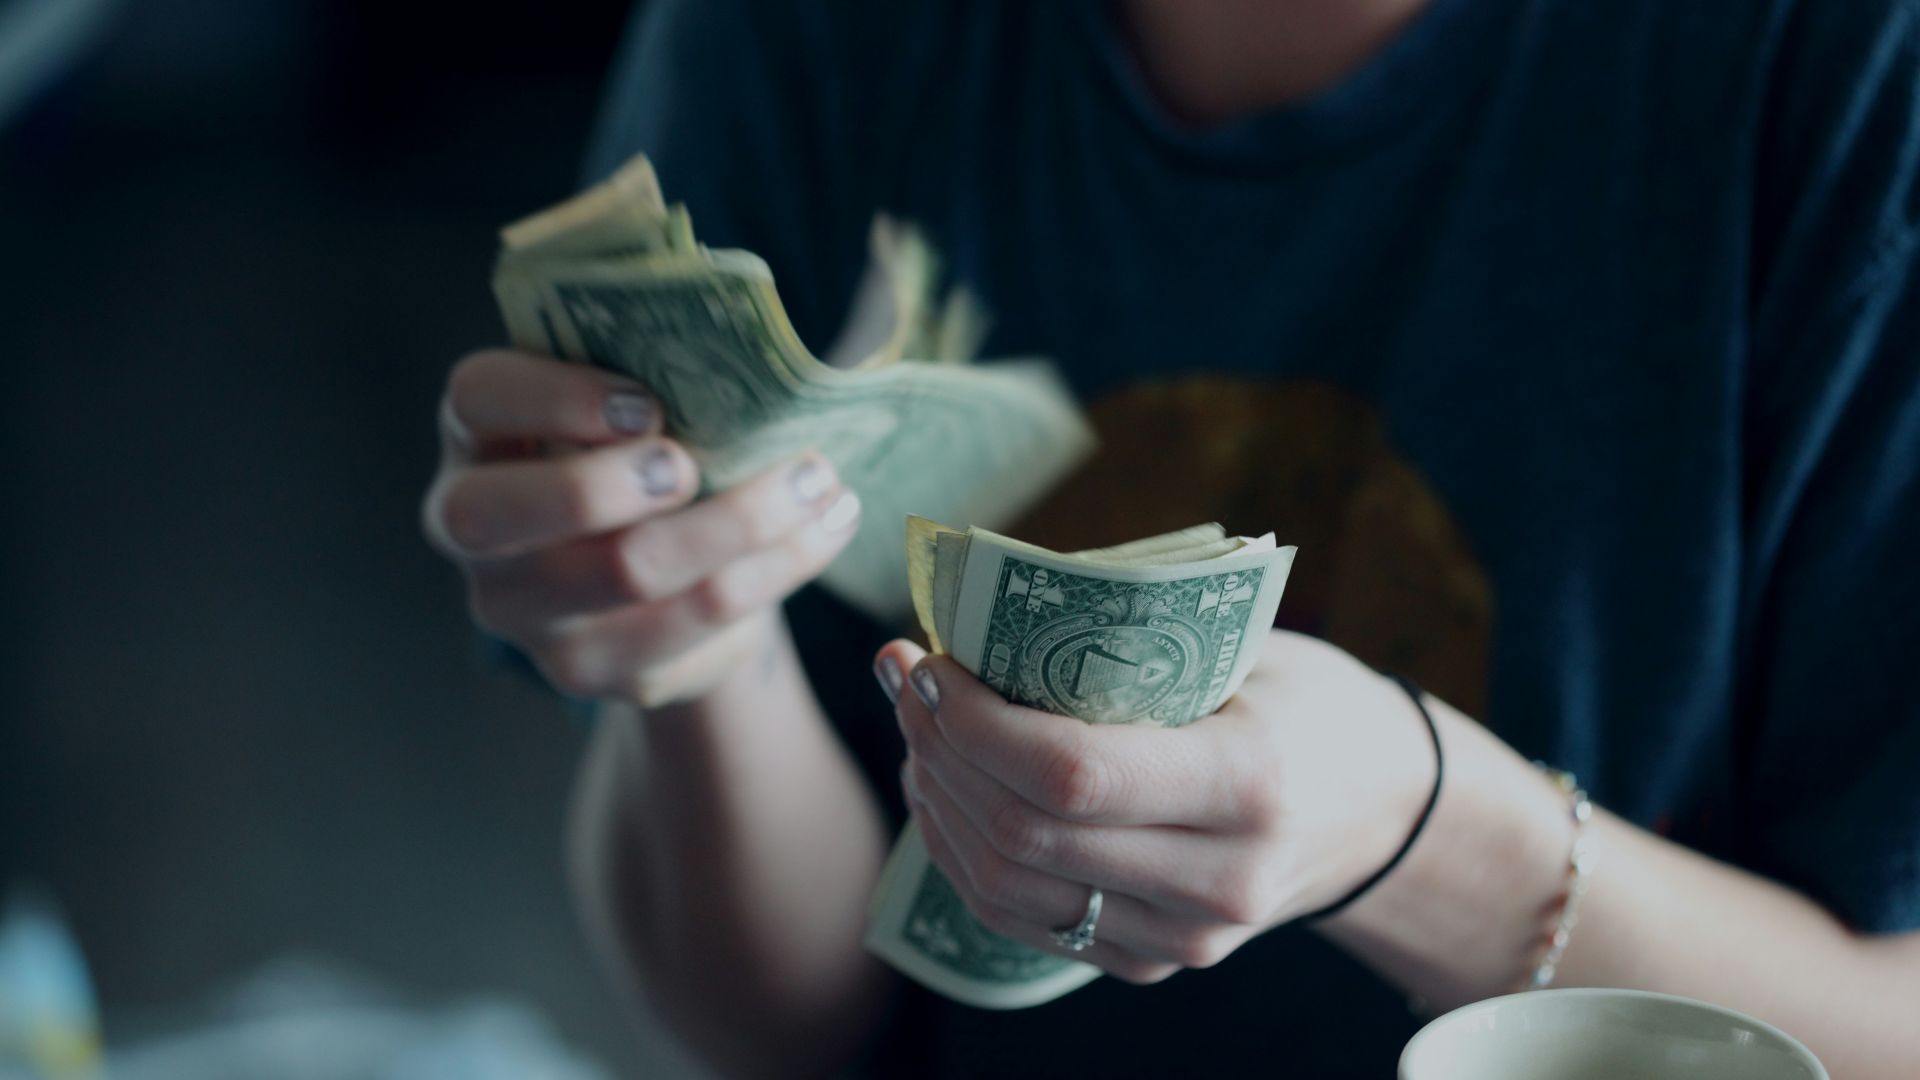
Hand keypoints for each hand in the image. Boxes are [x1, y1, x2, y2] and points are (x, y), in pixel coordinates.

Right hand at [423, 349, 860, 705]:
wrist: (662, 576)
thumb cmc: (643, 454)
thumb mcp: (630, 405)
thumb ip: (653, 370)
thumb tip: (748, 348)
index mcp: (479, 436)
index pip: (477, 398)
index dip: (553, 396)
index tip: (646, 403)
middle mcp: (475, 531)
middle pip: (505, 514)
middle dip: (609, 483)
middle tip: (694, 464)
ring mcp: (527, 613)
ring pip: (627, 572)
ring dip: (740, 521)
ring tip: (819, 480)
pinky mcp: (595, 669)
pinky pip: (696, 623)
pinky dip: (777, 568)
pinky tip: (825, 528)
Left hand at [877, 630, 1435, 983]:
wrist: (1382, 811)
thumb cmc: (1307, 703)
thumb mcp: (1247, 650)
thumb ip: (1131, 642)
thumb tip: (981, 612)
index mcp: (1249, 783)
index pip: (1071, 773)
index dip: (974, 722)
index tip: (929, 660)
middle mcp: (1219, 880)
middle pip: (1024, 834)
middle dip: (939, 749)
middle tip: (904, 677)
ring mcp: (1185, 937)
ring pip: (1007, 888)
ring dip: (938, 801)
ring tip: (916, 727)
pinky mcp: (1154, 962)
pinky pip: (1023, 920)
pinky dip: (964, 853)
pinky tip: (945, 788)